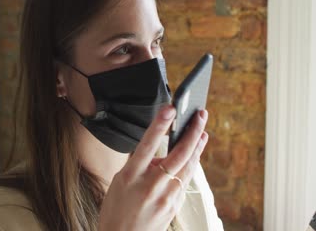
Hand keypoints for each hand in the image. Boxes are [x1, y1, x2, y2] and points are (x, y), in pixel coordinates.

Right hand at [98, 105, 208, 230]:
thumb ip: (140, 166)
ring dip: (197, 147)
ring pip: (187, 166)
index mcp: (131, 175)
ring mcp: (165, 196)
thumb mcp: (120, 181)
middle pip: (178, 154)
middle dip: (192, 132)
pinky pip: (185, 180)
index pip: (148, 144)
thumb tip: (160, 157)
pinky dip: (190, 165)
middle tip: (201, 115)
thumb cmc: (116, 210)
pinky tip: (193, 156)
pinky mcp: (174, 206)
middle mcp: (150, 185)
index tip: (170, 109)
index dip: (159, 125)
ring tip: (203, 132)